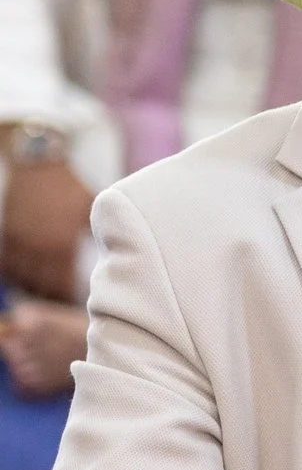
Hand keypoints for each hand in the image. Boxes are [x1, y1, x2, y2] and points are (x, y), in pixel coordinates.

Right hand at [2, 149, 95, 301]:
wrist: (38, 164)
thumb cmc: (70, 186)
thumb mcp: (91, 209)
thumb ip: (101, 233)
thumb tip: (121, 253)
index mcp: (62, 243)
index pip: (62, 283)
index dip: (68, 297)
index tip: (79, 304)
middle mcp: (39, 246)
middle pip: (41, 285)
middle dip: (52, 296)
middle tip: (62, 303)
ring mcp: (20, 240)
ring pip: (22, 278)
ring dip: (33, 287)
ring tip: (45, 294)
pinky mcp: (8, 233)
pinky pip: (8, 264)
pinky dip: (16, 275)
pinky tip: (26, 279)